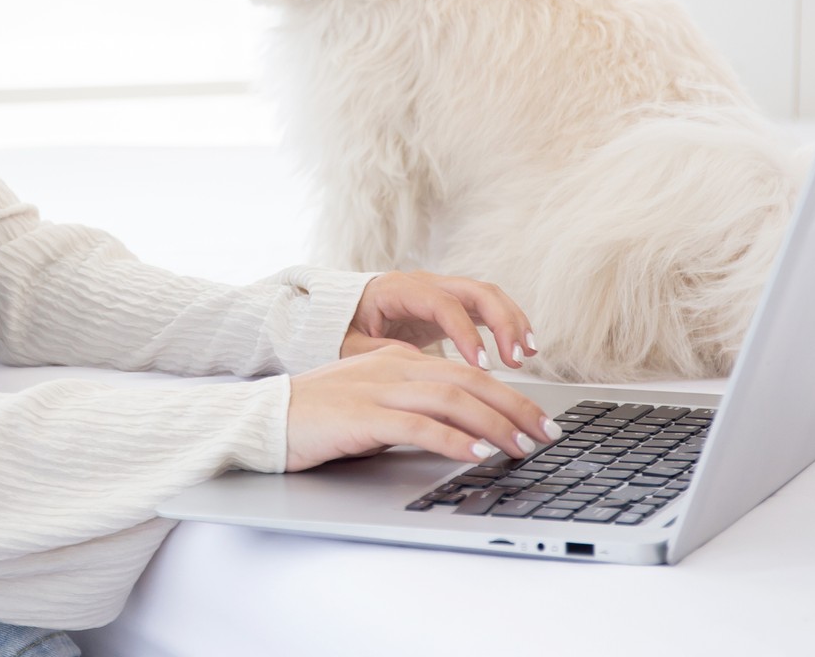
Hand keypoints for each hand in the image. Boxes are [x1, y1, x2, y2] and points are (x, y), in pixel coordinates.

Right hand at [285, 344, 560, 470]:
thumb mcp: (375, 404)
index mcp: (400, 361)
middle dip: (516, 409)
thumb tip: (461, 429)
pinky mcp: (362, 415)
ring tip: (521, 447)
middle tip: (547, 435)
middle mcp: (395, 367)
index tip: (538, 421)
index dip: (510, 396)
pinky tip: (475, 454)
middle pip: (470, 382)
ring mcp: (378, 388)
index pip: (468, 375)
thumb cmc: (320, 417)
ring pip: (452, 400)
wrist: (267, 418)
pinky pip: (418, 425)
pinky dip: (452, 439)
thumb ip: (413, 407)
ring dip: (494, 425)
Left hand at [339, 270, 537, 370]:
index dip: (466, 334)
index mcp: (398, 289)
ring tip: (528, 354)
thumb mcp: (352, 346)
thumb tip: (418, 368)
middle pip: (475, 290)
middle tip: (517, 358)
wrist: (343, 313)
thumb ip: (379, 355)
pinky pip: (487, 308)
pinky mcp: (452, 303)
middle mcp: (425, 282)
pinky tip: (523, 349)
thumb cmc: (345, 330)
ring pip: (488, 295)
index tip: (482, 365)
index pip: (443, 305)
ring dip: (513, 322)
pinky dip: (508, 325)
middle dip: (503, 322)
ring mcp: (441, 290)